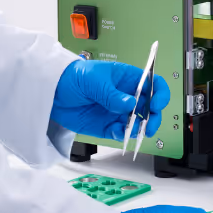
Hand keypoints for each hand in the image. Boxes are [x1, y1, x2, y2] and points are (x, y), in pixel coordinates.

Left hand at [51, 59, 168, 140]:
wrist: (52, 92)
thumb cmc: (74, 76)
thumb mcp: (95, 80)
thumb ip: (113, 94)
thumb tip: (130, 104)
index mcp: (127, 78)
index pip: (153, 84)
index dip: (160, 94)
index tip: (156, 104)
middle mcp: (126, 96)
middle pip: (150, 107)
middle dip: (153, 117)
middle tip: (149, 125)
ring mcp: (117, 112)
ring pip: (138, 123)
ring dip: (139, 129)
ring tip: (133, 131)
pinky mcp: (106, 126)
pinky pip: (120, 133)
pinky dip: (122, 135)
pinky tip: (117, 132)